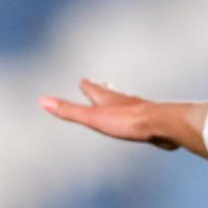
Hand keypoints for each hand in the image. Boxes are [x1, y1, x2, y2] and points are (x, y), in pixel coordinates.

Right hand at [40, 79, 177, 149]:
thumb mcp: (94, 117)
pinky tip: (142, 122)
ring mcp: (141, 110)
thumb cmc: (129, 122)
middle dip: (104, 90)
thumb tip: (42, 100)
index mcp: (108, 99)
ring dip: (122, 102)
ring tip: (120, 102)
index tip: (83, 81)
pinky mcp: (154, 122)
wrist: (164, 125)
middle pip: (112, 93)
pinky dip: (138, 117)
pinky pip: (144, 118)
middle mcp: (125, 101)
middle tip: (101, 85)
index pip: (93, 88)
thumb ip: (70, 111)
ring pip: (128, 103)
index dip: (87, 86)